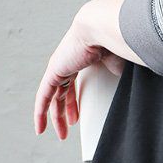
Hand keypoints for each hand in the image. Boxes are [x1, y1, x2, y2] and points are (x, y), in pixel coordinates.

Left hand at [34, 0, 130, 139]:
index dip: (75, 103)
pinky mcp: (53, 72)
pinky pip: (43, 97)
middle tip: (68, 130)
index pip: (73, 85)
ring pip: (53, 98)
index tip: (78, 118)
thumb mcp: (118, 65)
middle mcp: (67, 62)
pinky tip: (40, 127)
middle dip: (66, 113)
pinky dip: (40, 113)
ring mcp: (58, 67)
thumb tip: (122, 90)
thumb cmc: (114, 41)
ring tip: (61, 135)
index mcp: (81, 59)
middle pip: (62, 93)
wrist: (104, 28)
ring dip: (56, 118)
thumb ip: (116, 77)